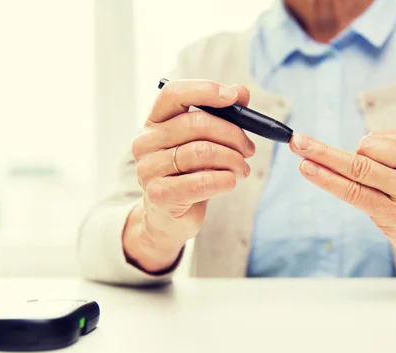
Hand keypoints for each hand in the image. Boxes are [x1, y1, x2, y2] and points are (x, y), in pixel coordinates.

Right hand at [123, 80, 255, 272]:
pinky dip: (224, 180)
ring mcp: (148, 169)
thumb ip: (223, 115)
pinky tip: (231, 182)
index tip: (233, 97)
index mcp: (155, 122)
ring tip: (242, 169)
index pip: (174, 93)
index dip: (205, 90)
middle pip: (196, 123)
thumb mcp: (205, 141)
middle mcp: (146, 142)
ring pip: (202, 152)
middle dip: (232, 134)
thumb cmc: (189, 174)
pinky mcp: (159, 195)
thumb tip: (242, 91)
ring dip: (233, 160)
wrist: (168, 218)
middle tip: (249, 149)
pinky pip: (201, 182)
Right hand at [289, 130, 395, 279]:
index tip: (303, 164)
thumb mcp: (386, 224)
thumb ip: (364, 194)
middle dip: (323, 151)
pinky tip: (389, 160)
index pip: (353, 190)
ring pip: (372, 143)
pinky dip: (379, 145)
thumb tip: (336, 161)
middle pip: (358, 163)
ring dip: (360, 152)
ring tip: (374, 170)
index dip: (324, 176)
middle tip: (298, 141)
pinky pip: (389, 136)